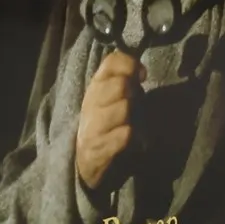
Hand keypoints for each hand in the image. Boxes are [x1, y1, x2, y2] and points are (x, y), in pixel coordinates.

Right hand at [75, 49, 143, 192]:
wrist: (83, 161)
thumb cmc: (102, 123)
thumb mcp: (107, 97)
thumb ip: (121, 80)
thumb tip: (140, 71)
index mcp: (95, 86)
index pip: (111, 62)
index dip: (130, 64)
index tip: (141, 75)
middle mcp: (91, 103)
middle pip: (120, 85)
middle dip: (133, 92)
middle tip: (133, 103)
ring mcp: (93, 126)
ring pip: (123, 109)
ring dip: (132, 117)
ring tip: (128, 124)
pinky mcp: (98, 148)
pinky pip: (125, 135)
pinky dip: (131, 137)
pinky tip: (127, 140)